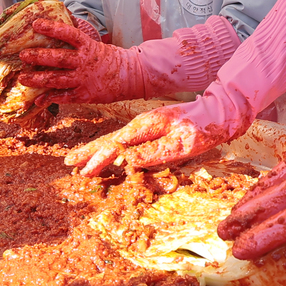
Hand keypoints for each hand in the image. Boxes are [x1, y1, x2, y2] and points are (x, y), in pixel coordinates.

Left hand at [16, 19, 139, 103]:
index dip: (51, 28)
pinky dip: (50, 98)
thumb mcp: (94, 44)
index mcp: (87, 46)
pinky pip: (64, 97)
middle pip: (58, 58)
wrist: (130, 76)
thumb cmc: (108, 58)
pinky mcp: (84, 94)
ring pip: (56, 79)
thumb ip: (76, 39)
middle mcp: (84, 62)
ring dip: (38, 79)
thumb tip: (59, 24)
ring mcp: (83, 79)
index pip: (68, 34)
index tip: (36, 24)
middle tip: (23, 55)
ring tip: (23, 78)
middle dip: (38, 56)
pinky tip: (38, 99)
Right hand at [64, 101, 230, 175]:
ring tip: (78, 159)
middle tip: (68, 162)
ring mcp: (146, 127)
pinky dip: (111, 149)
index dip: (99, 160)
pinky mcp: (152, 131)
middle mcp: (141, 124)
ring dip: (96, 150)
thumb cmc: (202, 128)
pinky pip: (126, 142)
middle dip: (89, 152)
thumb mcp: (180, 144)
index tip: (84, 172)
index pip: (116, 145)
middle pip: (110, 140)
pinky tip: (106, 156)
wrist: (217, 112)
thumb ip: (154, 153)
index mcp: (145, 126)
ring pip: (115, 140)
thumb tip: (127, 161)